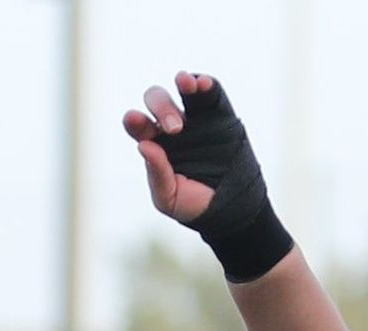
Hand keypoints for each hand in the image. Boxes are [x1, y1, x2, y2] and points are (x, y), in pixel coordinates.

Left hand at [125, 74, 294, 282]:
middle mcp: (173, 127)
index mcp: (155, 144)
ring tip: (185, 83)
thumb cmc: (194, 206)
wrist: (232, 212)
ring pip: (183, 91)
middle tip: (175, 129)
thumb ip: (157, 175)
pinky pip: (213, 93)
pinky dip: (206, 83)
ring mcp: (197, 118)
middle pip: (157, 101)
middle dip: (162, 108)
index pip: (138, 125)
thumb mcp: (169, 198)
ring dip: (183, 82)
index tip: (136, 120)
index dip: (134, 120)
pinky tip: (202, 83)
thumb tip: (144, 145)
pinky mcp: (220, 115)